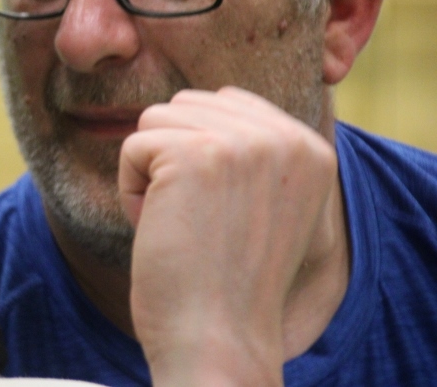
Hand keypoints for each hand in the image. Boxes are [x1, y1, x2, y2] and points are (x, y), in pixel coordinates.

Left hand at [119, 87, 337, 386]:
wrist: (218, 340)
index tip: (218, 213)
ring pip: (156, 121)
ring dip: (151, 175)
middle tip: (198, 222)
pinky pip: (133, 146)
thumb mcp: (264, 205)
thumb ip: (250, 151)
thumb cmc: (226, 281)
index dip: (197, 153)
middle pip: (187, 106)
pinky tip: (164, 230)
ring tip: (183, 226)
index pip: (227, 101)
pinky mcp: (194, 153)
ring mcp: (242, 143)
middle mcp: (285, 137)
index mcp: (310, 148)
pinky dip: (131, 192)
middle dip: (172, 161)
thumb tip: (201, 101)